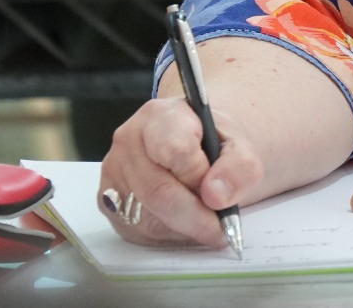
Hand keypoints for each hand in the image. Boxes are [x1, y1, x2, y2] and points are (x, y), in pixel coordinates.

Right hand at [97, 97, 264, 247]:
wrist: (202, 148)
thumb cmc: (216, 145)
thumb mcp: (242, 147)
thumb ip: (239, 166)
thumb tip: (216, 195)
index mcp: (160, 116)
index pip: (174, 150)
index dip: (200, 178)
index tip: (221, 194)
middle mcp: (129, 141)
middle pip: (159, 192)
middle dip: (196, 217)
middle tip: (222, 228)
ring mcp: (114, 173)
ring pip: (148, 218)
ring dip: (184, 229)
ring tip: (207, 223)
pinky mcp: (109, 203)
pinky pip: (138, 231)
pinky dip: (169, 235)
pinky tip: (186, 224)